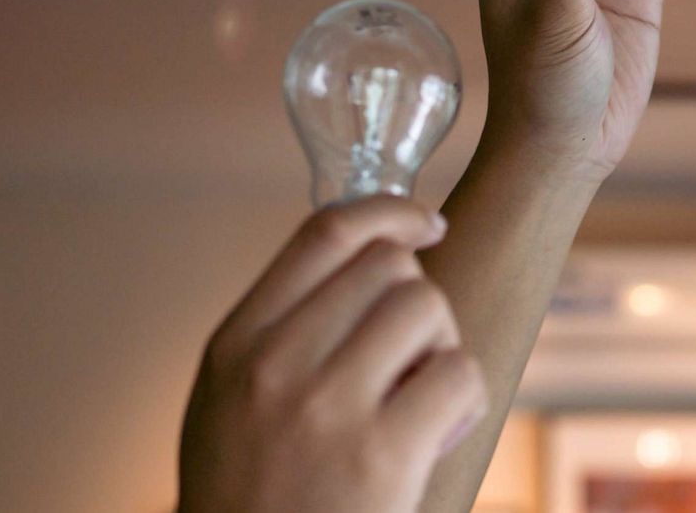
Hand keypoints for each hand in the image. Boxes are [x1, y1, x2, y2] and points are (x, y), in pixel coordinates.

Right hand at [177, 198, 487, 512]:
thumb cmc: (251, 499)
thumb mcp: (229, 403)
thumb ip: (280, 332)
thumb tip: (368, 258)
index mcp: (235, 345)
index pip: (323, 235)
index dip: (389, 212)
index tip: (426, 222)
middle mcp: (274, 364)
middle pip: (388, 266)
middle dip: (417, 303)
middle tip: (408, 364)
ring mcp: (325, 407)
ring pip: (427, 307)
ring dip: (442, 350)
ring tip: (418, 405)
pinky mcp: (380, 454)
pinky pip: (460, 374)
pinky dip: (465, 402)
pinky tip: (435, 439)